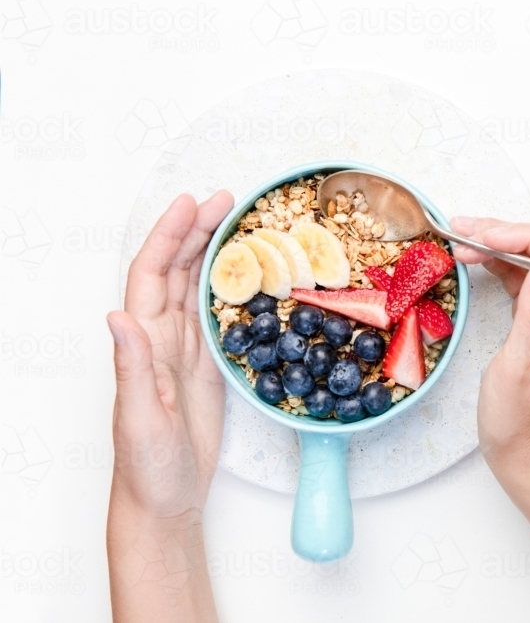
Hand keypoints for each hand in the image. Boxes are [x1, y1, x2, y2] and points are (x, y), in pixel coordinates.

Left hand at [107, 191, 232, 517]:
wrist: (164, 498)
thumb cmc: (147, 465)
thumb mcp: (139, 417)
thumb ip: (132, 365)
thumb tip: (117, 314)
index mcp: (143, 343)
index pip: (151, 275)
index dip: (168, 237)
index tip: (190, 204)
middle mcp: (160, 339)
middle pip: (175, 271)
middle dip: (196, 230)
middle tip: (226, 199)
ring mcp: (183, 351)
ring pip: (194, 287)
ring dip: (211, 252)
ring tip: (235, 221)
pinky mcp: (205, 366)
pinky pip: (213, 315)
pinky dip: (226, 287)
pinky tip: (243, 273)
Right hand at [450, 217, 529, 479]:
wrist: (528, 457)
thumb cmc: (521, 421)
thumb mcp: (521, 366)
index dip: (523, 236)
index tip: (482, 239)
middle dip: (507, 233)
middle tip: (462, 234)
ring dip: (499, 245)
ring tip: (460, 240)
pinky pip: (526, 280)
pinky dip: (500, 265)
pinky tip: (475, 260)